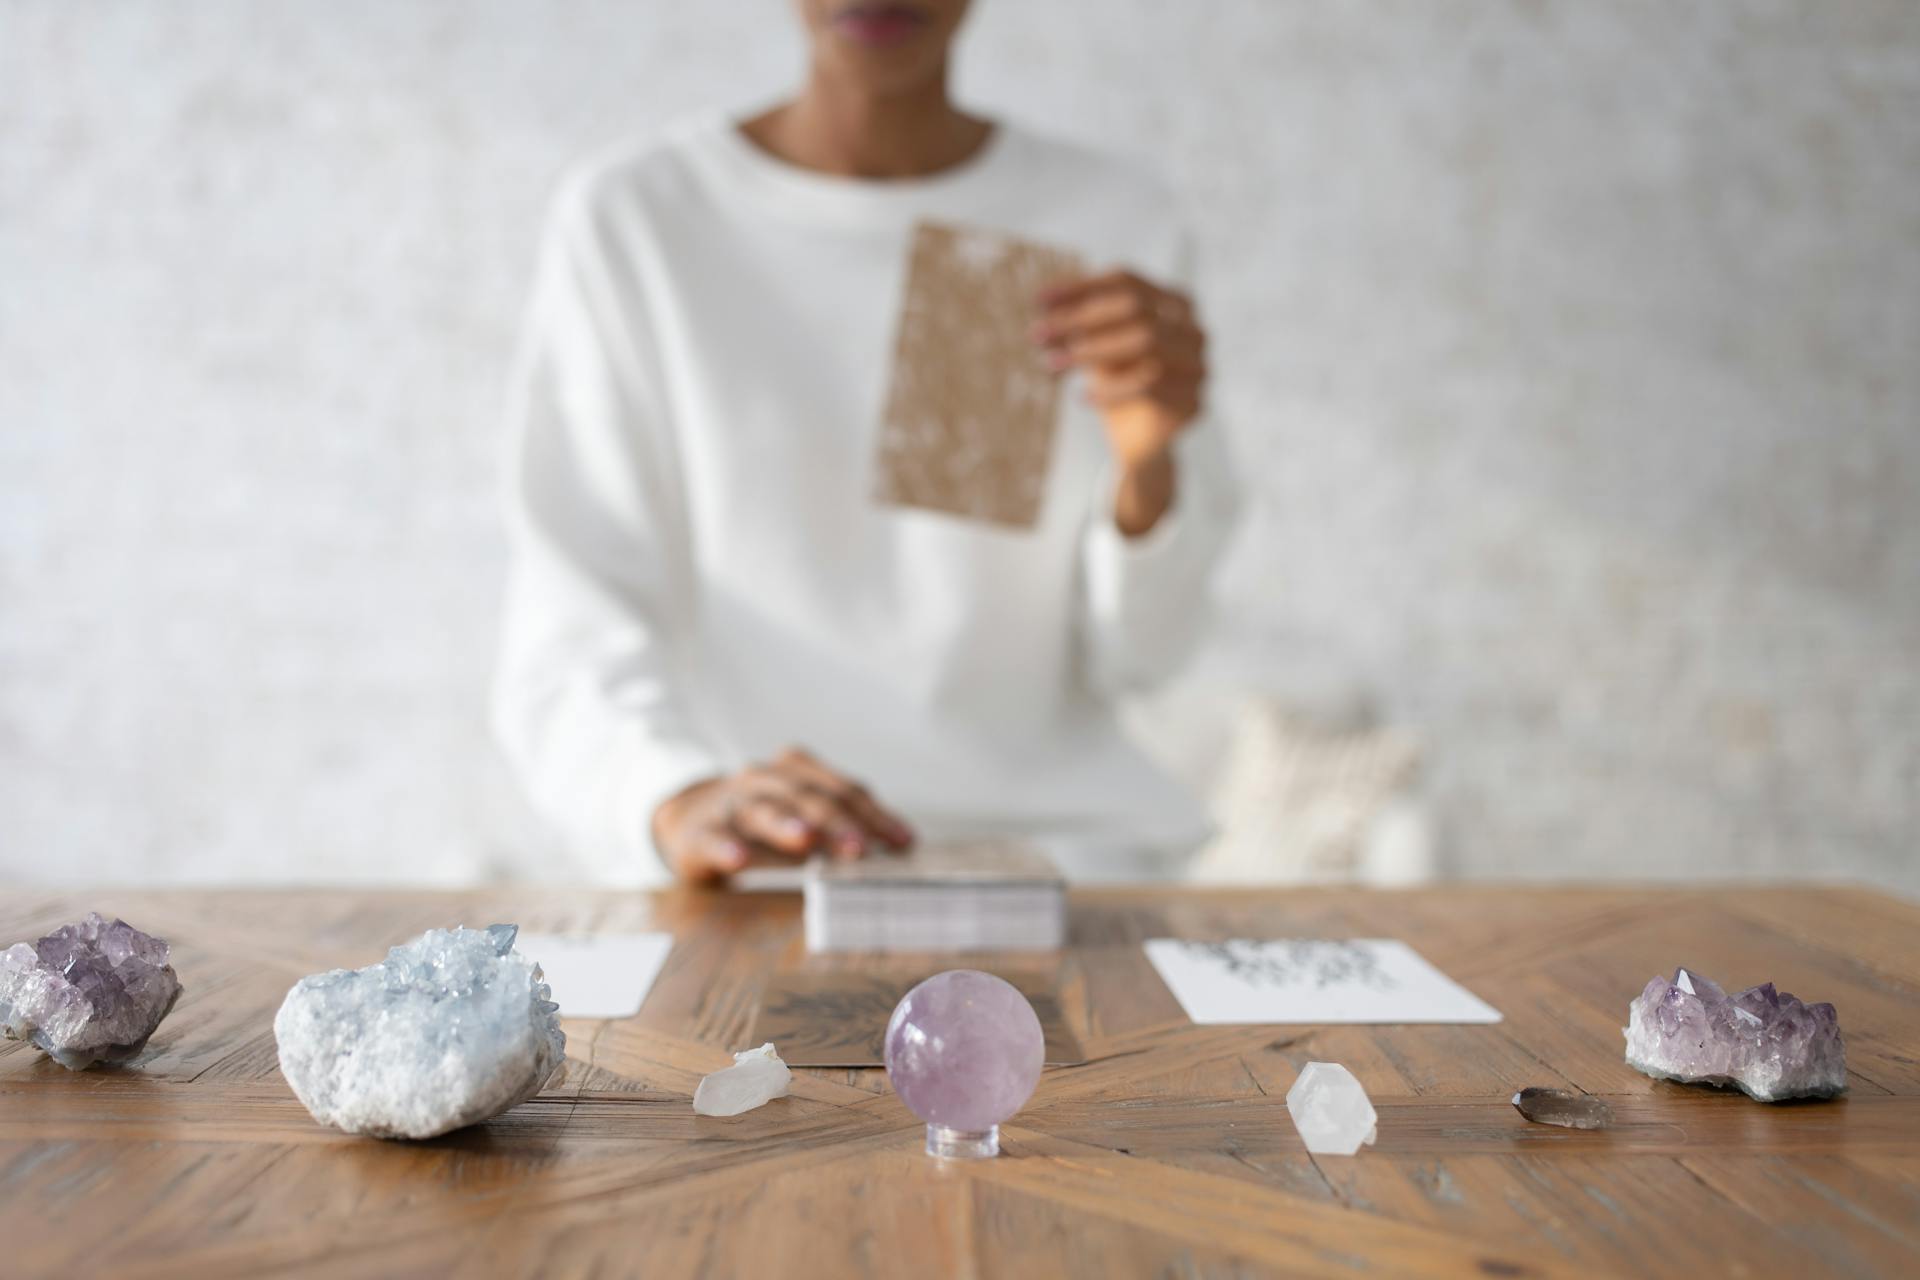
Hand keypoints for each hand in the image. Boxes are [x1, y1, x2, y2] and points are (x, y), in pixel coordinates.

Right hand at [651, 746, 914, 883]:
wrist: (688, 820)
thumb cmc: (762, 821)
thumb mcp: (802, 816)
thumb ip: (842, 826)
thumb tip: (898, 847)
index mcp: (795, 771)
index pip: (841, 789)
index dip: (874, 815)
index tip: (902, 842)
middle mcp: (764, 779)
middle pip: (806, 796)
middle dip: (836, 822)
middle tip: (860, 849)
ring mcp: (730, 804)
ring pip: (761, 810)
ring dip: (785, 824)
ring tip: (806, 841)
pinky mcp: (698, 832)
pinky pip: (713, 838)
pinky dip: (726, 847)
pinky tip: (738, 859)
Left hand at [1033, 270, 1207, 525]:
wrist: (1139, 441)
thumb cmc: (1118, 381)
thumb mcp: (1094, 344)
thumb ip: (1077, 322)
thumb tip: (1043, 301)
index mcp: (1174, 304)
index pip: (1127, 281)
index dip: (1082, 288)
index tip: (1038, 301)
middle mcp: (1193, 330)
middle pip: (1136, 308)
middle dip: (1081, 319)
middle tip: (1038, 336)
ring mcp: (1198, 365)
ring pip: (1146, 342)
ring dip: (1092, 351)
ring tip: (1053, 365)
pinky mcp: (1192, 402)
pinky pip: (1149, 385)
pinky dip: (1110, 389)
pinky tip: (1082, 397)